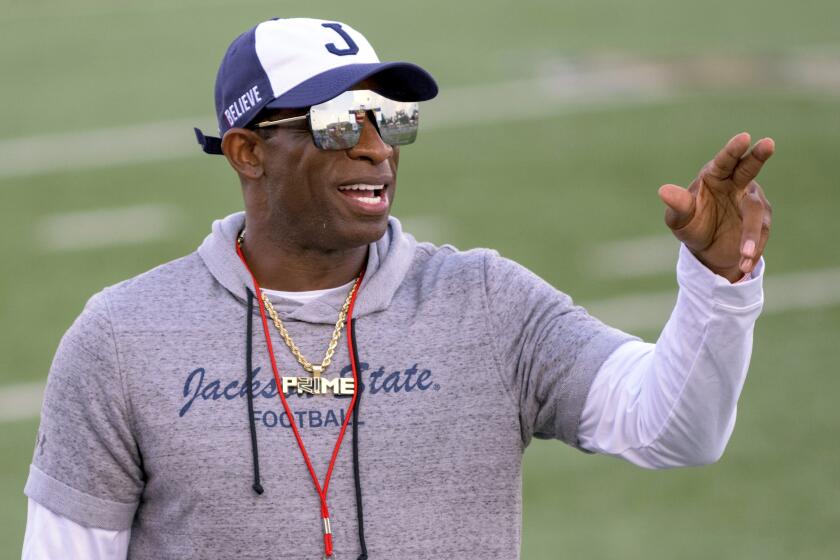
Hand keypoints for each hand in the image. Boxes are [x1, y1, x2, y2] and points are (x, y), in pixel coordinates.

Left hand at [658, 132, 773, 282]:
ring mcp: (752, 201)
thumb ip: (677, 204)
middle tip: (768, 143)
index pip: (725, 160)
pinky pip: (760, 235)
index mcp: (715, 176)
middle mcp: (737, 183)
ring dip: (751, 235)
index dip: (733, 149)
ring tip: (743, 255)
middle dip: (758, 156)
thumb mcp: (679, 218)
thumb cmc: (691, 224)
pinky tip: (743, 263)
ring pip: (756, 212)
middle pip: (749, 168)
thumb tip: (663, 191)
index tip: (744, 137)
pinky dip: (752, 249)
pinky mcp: (763, 221)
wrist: (707, 250)